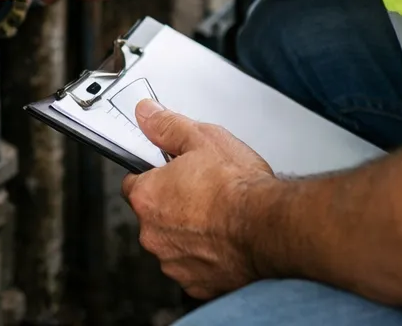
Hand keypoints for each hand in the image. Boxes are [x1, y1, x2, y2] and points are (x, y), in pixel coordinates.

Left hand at [121, 100, 275, 300]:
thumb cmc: (236, 187)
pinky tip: (225, 238)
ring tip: (217, 214)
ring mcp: (174, 263)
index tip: (169, 171)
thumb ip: (166, 126)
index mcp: (147, 197)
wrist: (269, 227)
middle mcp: (153, 234)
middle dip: (171, 203)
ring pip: (173, 242)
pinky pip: (194, 266)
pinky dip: (206, 255)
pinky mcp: (197, 286)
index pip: (132, 182)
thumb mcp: (200, 138)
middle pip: (153, 214)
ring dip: (188, 231)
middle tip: (200, 189)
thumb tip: (146, 115)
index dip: (153, 173)